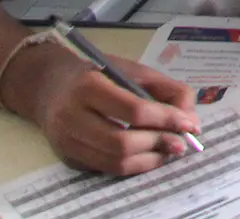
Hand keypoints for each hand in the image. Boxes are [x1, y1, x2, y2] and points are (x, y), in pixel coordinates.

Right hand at [17, 47, 198, 177]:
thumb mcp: (134, 70)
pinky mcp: (67, 157)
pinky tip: (150, 155)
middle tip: (182, 143)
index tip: (189, 124)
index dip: (166, 120)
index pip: (134, 110)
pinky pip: (105, 168)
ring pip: (113, 161)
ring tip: (170, 150)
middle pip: (122, 142)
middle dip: (158, 143)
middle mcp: (71, 116)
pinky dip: (133, 166)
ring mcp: (66, 141)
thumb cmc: (99, 73)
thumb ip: (167, 90)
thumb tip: (190, 121)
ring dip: (149, 159)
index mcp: (89, 86)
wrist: (49, 86)